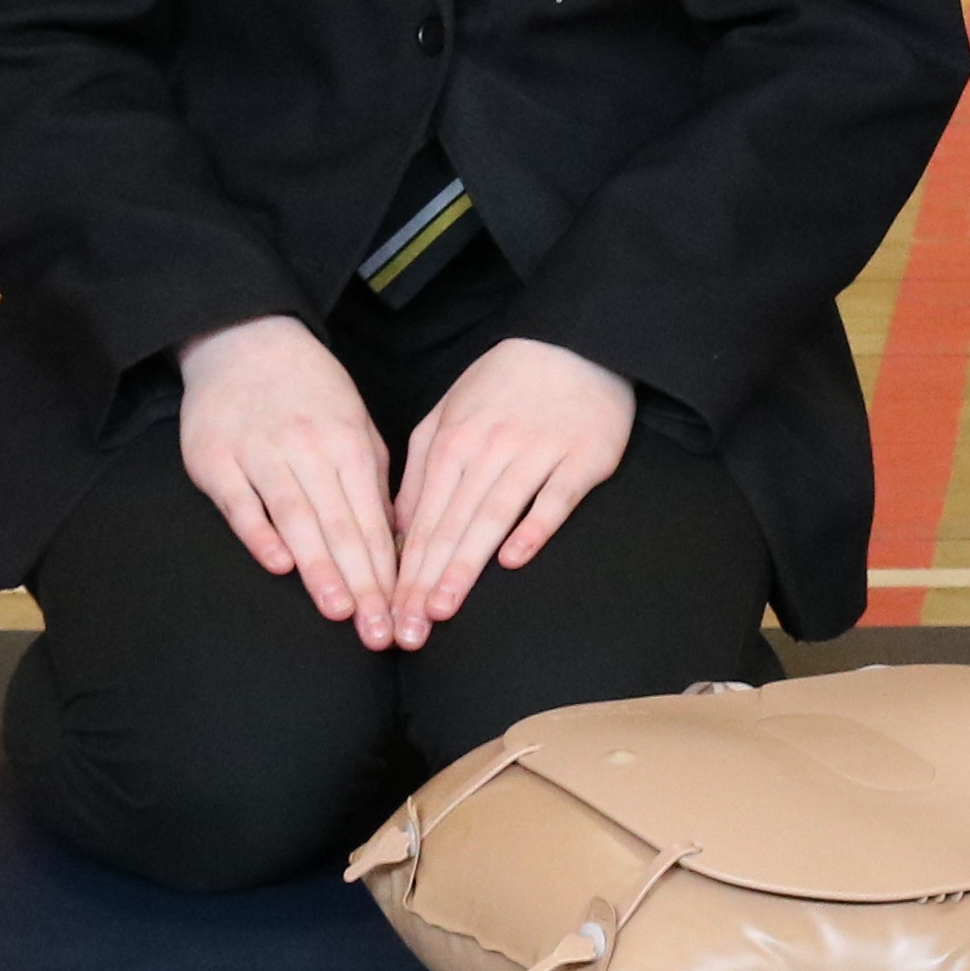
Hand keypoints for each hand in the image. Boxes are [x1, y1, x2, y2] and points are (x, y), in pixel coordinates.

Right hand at [178, 316, 401, 645]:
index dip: (391, 570)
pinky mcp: (215, 460)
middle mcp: (310, 450)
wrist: (244, 338)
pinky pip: (242, 503)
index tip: (405, 612)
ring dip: (320, 567)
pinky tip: (278, 565)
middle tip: (380, 632)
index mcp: (350, 444)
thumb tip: (396, 539)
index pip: (375, 519)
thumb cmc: (309, 390)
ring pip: (298, 517)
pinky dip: (260, 533)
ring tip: (340, 611)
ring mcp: (262, 454)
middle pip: (342, 526)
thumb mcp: (354, 423)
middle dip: (364, 583)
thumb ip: (372, 479)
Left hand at [389, 337, 639, 638]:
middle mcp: (490, 449)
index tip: (387, 612)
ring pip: (493, 516)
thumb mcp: (449, 413)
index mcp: (452, 441)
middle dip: (423, 582)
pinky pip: (555, 499)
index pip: (421, 518)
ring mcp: (537, 454)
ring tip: (443, 607)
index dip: (402, 570)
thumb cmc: (506, 384)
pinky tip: (513, 560)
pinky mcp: (582, 458)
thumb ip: (421, 468)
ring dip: (465, 565)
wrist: (576, 340)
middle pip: (450, 525)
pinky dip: (533, 528)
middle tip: (407, 630)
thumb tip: (395, 527)